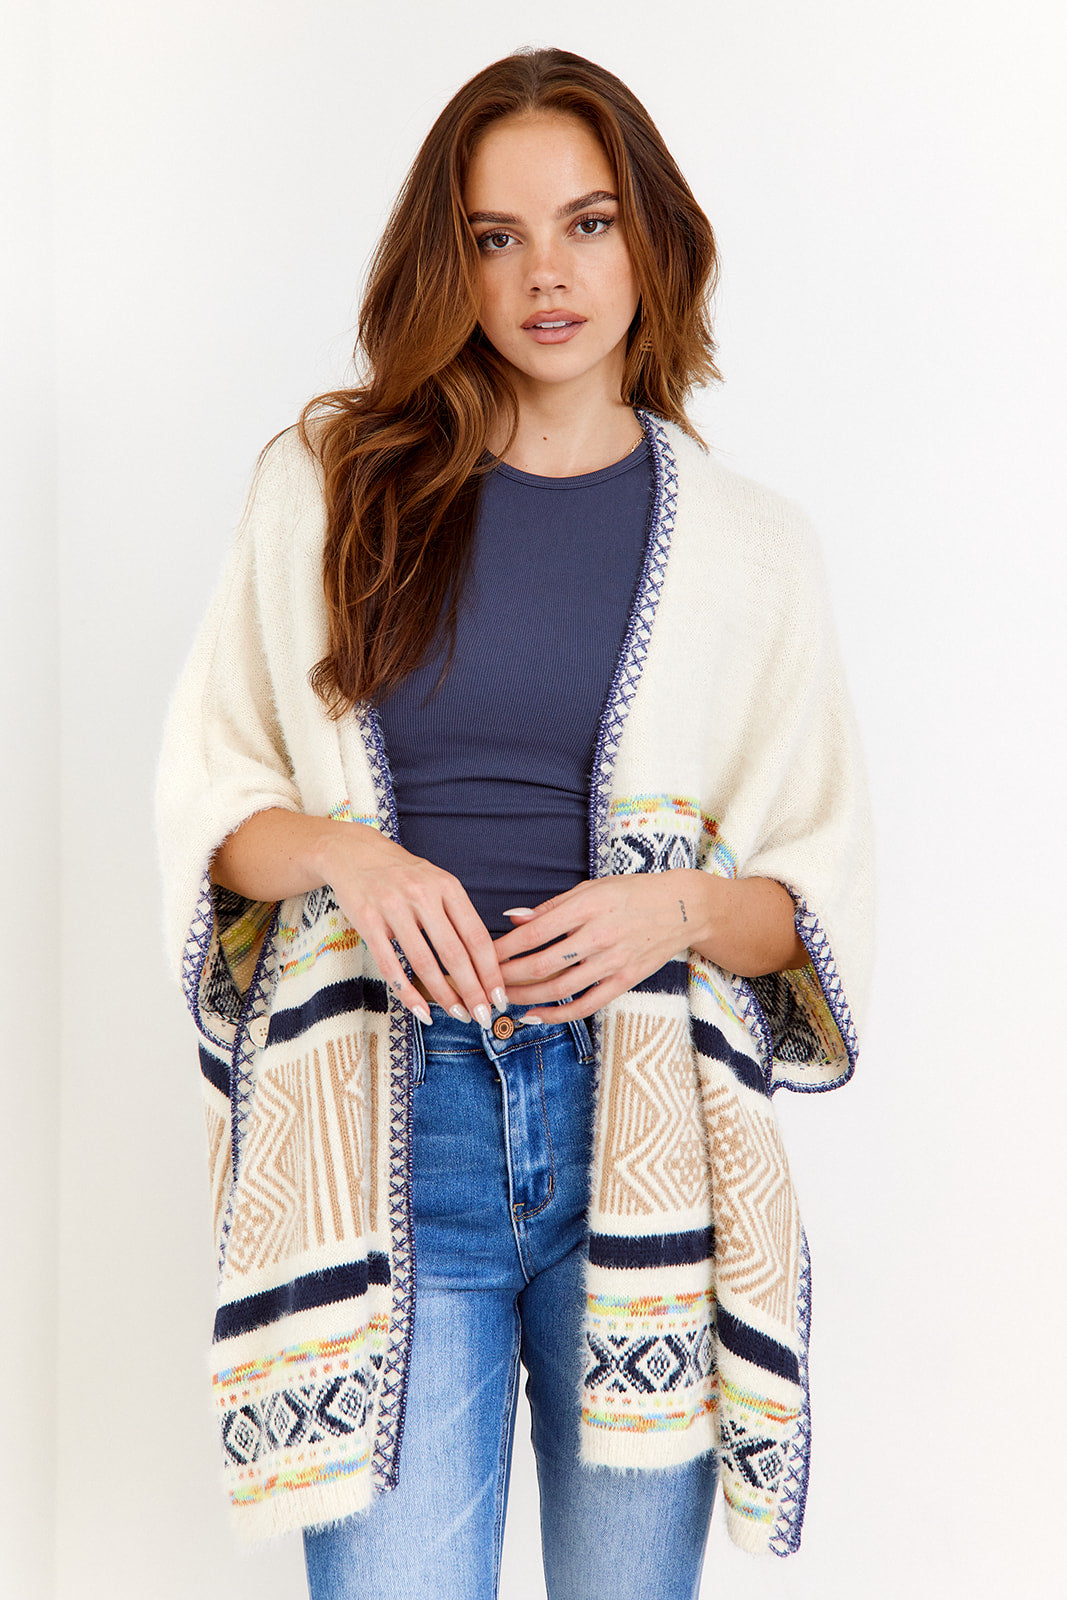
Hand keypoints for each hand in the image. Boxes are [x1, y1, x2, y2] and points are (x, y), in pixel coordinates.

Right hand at [320, 826, 507, 1026]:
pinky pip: (390, 965)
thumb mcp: (438, 882)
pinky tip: (421, 1010)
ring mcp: (393, 908)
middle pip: (454, 954)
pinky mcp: (367, 921)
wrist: (354, 852)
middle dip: (473, 991)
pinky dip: (407, 993)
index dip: (491, 971)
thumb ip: (458, 915)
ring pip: (424, 963)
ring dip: (444, 995)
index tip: (500, 996)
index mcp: (447, 887)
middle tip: (484, 1016)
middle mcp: (423, 895)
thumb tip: (485, 962)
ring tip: (458, 1015)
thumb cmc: (403, 874)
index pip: (477, 937)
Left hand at [492, 871, 700, 1021]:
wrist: (681, 907)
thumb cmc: (631, 893)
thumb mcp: (591, 889)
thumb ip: (552, 907)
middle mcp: (598, 936)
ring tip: (503, 998)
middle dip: (506, 977)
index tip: (480, 955)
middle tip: (484, 983)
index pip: (534, 933)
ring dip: (525, 997)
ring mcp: (613, 961)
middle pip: (541, 965)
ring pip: (559, 989)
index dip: (503, 948)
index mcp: (586, 907)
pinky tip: (535, 1016)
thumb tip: (512, 919)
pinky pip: (586, 1005)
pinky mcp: (625, 981)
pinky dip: (558, 1014)